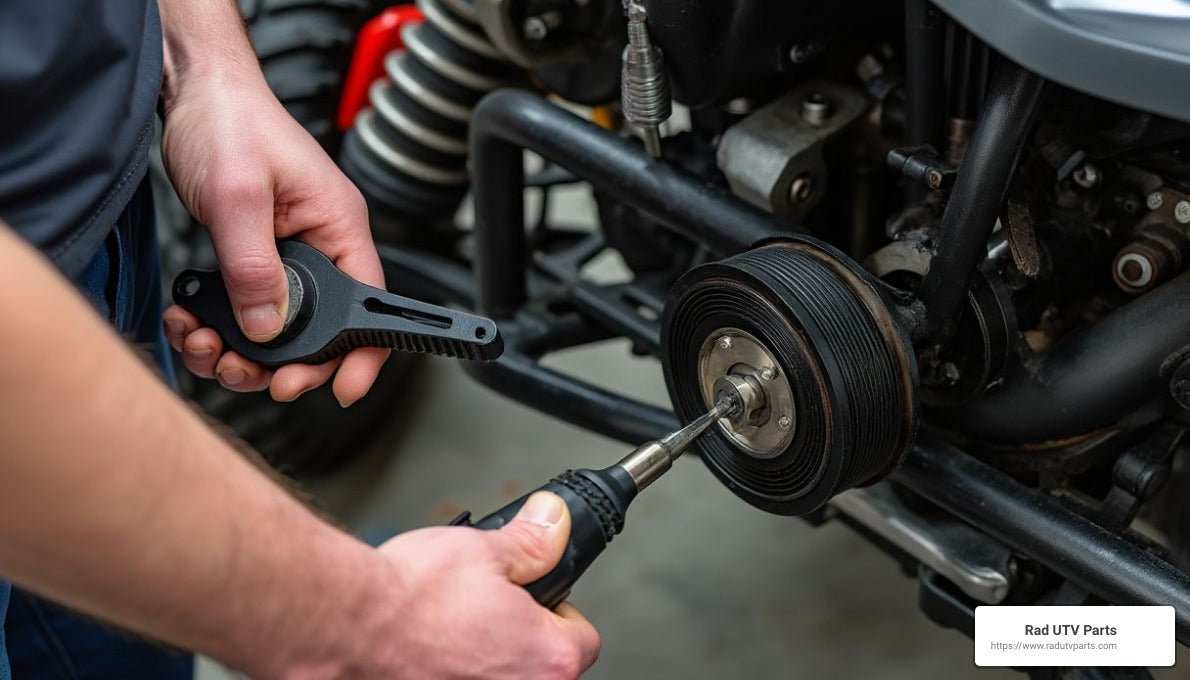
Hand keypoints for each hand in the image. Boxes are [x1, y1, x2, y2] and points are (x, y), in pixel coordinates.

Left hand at [159, 68, 386, 405]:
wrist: (191, 92)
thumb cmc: (229, 121)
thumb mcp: (238, 196)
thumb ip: (254, 266)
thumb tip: (268, 326)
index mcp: (338, 227)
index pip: (370, 304)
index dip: (363, 354)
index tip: (343, 390)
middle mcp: (321, 246)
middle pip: (322, 330)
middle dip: (283, 362)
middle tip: (247, 373)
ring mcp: (288, 255)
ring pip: (278, 330)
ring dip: (240, 350)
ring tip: (206, 344)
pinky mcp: (256, 258)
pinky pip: (247, 311)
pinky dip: (218, 327)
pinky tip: (193, 320)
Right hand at [374, 492, 601, 678]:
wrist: (344, 626)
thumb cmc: (409, 600)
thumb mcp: (484, 550)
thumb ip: (533, 542)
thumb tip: (554, 524)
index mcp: (548, 658)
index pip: (582, 639)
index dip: (559, 610)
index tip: (536, 598)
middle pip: (541, 664)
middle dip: (518, 635)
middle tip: (487, 610)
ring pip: (500, 678)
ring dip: (482, 659)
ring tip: (451, 629)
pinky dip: (449, 672)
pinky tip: (428, 653)